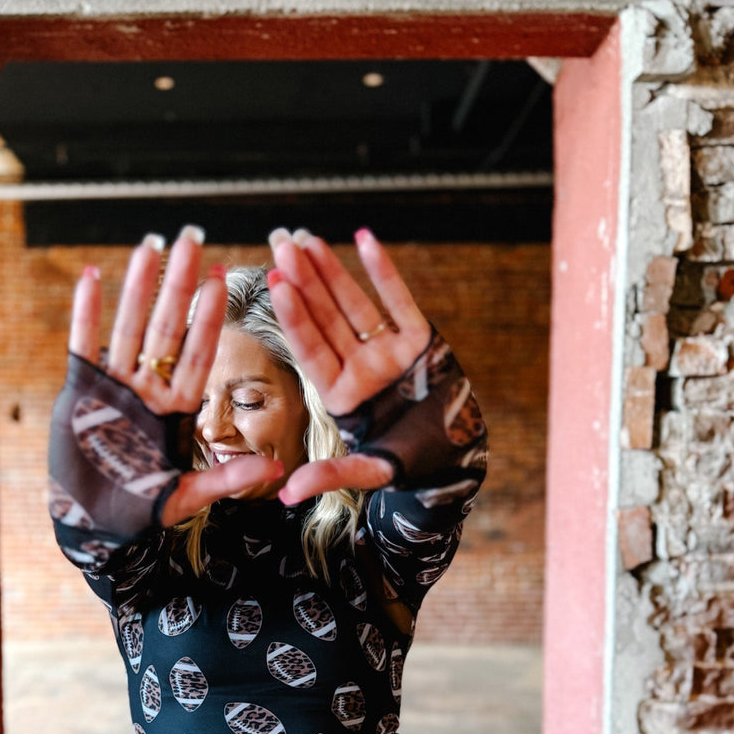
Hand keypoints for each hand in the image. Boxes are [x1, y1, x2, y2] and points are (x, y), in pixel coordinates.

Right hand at [67, 226, 283, 524]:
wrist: (93, 525)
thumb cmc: (139, 513)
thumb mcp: (188, 495)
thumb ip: (226, 477)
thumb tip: (275, 472)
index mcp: (176, 409)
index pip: (197, 354)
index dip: (208, 317)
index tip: (221, 278)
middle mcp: (147, 390)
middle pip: (166, 328)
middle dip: (177, 284)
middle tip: (191, 237)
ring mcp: (114, 387)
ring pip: (128, 327)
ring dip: (137, 286)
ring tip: (149, 245)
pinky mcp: (80, 390)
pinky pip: (83, 344)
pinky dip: (86, 312)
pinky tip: (91, 275)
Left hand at [266, 228, 432, 503]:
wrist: (456, 457)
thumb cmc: (411, 466)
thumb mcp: (369, 472)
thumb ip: (329, 475)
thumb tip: (285, 495)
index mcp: (341, 395)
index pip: (312, 350)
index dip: (296, 318)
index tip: (277, 285)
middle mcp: (358, 368)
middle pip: (325, 319)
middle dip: (304, 283)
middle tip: (280, 244)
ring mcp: (386, 351)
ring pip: (353, 304)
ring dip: (331, 271)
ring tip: (305, 238)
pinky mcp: (417, 339)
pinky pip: (398, 300)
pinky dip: (383, 271)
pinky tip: (364, 239)